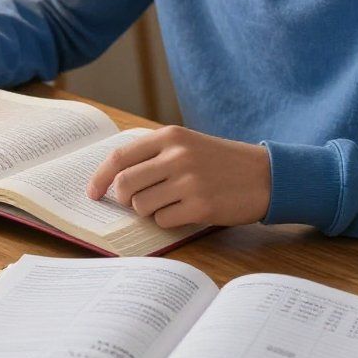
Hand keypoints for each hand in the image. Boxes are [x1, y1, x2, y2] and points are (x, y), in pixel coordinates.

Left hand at [86, 125, 271, 228]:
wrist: (265, 175)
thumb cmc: (221, 162)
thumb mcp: (188, 144)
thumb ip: (154, 155)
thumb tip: (114, 179)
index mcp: (170, 137)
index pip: (119, 157)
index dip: (100, 177)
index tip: (92, 193)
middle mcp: (176, 155)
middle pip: (125, 185)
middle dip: (124, 199)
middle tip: (137, 202)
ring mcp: (188, 181)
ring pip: (141, 206)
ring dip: (149, 211)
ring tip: (170, 203)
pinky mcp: (200, 206)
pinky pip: (163, 221)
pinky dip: (168, 221)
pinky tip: (186, 212)